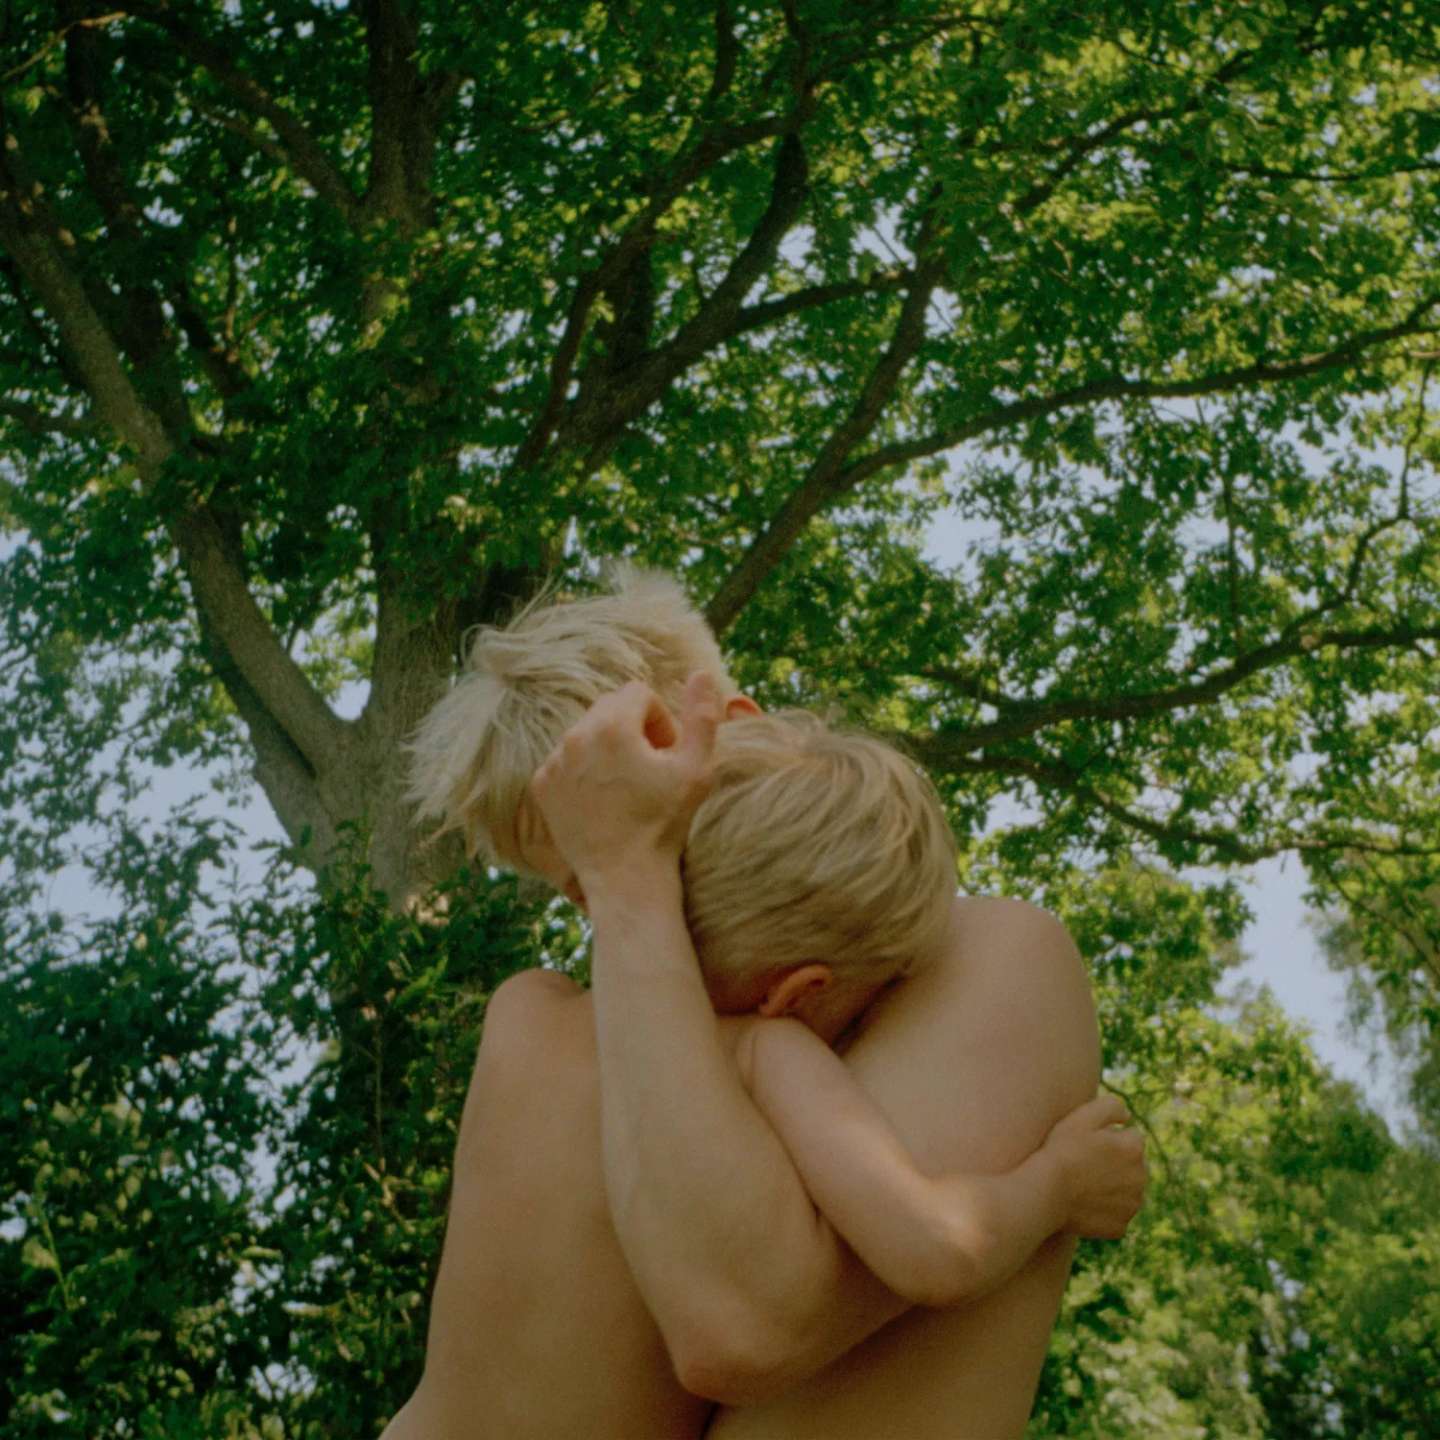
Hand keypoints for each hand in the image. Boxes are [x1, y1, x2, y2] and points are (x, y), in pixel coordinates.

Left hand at [529, 671, 721, 889]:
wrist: (625, 877)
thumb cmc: (665, 823)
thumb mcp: (697, 768)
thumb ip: (702, 715)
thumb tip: (700, 672)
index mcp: (612, 725)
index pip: (639, 693)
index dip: (660, 719)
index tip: (667, 752)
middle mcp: (575, 736)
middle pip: (609, 708)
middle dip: (633, 728)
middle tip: (649, 768)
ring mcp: (553, 762)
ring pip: (586, 733)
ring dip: (608, 748)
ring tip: (627, 786)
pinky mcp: (542, 786)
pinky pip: (565, 760)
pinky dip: (583, 770)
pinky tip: (603, 799)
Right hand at [1043, 1093, 1146, 1239]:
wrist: (1045, 1192)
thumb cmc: (1061, 1150)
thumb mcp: (1083, 1115)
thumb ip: (1112, 1106)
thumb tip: (1128, 1117)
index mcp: (1134, 1149)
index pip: (1131, 1137)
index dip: (1108, 1138)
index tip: (1088, 1144)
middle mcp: (1141, 1178)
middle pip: (1132, 1165)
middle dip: (1116, 1163)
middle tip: (1084, 1164)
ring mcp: (1132, 1206)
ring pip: (1126, 1190)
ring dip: (1113, 1186)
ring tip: (1083, 1184)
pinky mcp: (1121, 1227)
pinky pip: (1116, 1213)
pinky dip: (1104, 1209)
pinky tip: (1083, 1203)